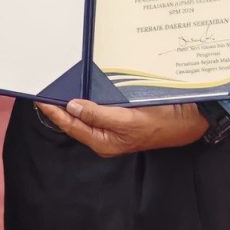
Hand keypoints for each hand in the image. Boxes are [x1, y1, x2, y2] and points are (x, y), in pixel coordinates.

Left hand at [36, 99, 208, 156]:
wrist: (188, 120)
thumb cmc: (161, 123)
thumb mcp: (128, 120)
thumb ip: (98, 115)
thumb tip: (72, 107)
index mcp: (103, 141)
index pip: (71, 125)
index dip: (54, 112)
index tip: (40, 99)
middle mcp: (105, 135)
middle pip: (75, 120)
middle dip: (59, 107)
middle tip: (44, 90)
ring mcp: (112, 126)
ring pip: (85, 113)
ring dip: (72, 101)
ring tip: (57, 87)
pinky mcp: (121, 116)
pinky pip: (98, 107)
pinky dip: (87, 97)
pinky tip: (81, 88)